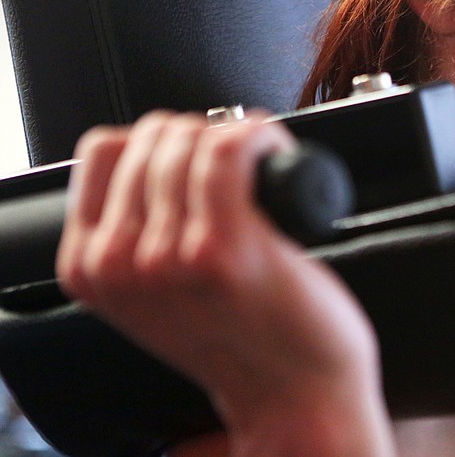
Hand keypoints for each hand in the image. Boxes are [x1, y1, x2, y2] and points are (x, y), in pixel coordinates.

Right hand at [56, 111, 393, 455]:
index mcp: (89, 268)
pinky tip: (278, 154)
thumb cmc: (243, 333)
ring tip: (262, 167)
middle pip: (152, 138)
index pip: (101, 151)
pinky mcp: (223, 249)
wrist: (294, 389)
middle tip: (239, 165)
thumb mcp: (157, 290)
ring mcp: (167, 256)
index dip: (156, 140)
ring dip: (238, 137)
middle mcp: (119, 264)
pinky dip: (261, 136)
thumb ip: (135, 231)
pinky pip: (231, 149)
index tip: (193, 155)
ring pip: (194, 140)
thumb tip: (154, 153)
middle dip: (202, 136)